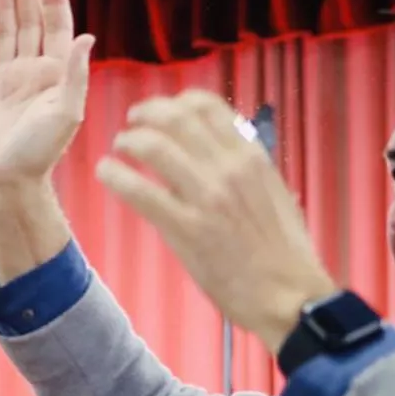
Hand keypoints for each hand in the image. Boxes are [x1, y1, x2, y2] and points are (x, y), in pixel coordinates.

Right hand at [0, 0, 95, 196]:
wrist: (5, 182)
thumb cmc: (40, 153)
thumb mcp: (66, 112)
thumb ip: (75, 74)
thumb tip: (87, 37)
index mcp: (56, 75)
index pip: (58, 27)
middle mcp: (32, 73)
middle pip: (30, 23)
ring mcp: (5, 81)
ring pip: (5, 34)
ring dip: (3, 5)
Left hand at [101, 90, 337, 351]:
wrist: (289, 293)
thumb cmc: (282, 249)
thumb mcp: (272, 193)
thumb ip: (244, 169)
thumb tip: (217, 150)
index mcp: (251, 158)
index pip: (208, 107)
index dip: (177, 102)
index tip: (161, 110)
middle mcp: (229, 169)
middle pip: (176, 119)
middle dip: (146, 114)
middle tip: (131, 123)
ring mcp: (206, 197)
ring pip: (153, 147)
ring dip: (128, 141)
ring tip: (118, 148)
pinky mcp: (185, 228)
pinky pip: (139, 190)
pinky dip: (115, 175)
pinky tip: (106, 172)